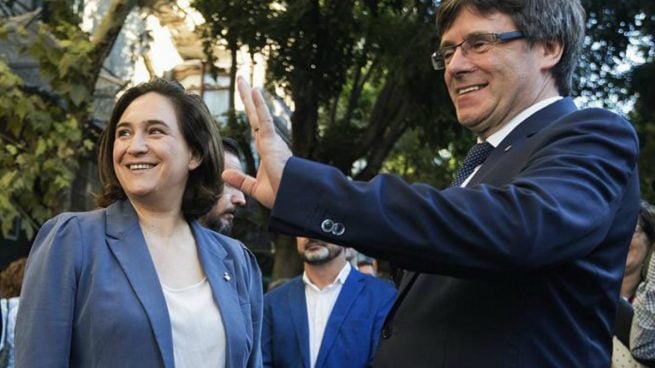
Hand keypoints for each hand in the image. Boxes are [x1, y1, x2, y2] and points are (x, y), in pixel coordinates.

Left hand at [222, 76, 291, 208]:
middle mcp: (270, 141)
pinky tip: (255, 90)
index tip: (247, 97)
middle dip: (247, 97)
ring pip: (258, 113)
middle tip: (241, 79)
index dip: (251, 110)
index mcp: (267, 149)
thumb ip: (240, 179)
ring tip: (241, 78)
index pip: (255, 125)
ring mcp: (271, 140)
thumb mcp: (254, 188)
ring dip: (249, 95)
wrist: (292, 198)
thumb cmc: (281, 194)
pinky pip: (264, 120)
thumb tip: (224, 173)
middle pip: (255, 114)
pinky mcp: (272, 142)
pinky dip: (259, 105)